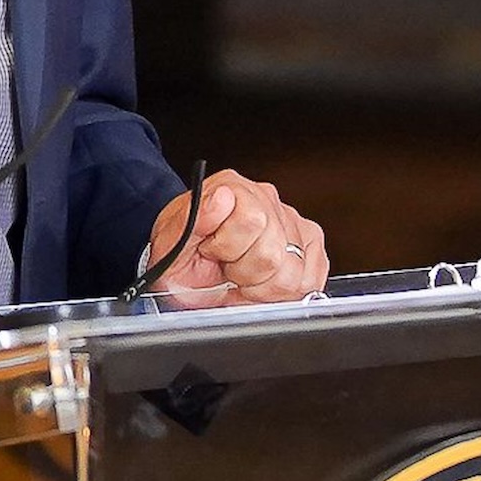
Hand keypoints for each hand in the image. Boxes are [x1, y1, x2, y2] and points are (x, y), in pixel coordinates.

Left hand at [142, 172, 325, 307]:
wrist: (184, 262)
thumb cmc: (179, 253)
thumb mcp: (170, 241)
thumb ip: (192, 219)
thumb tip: (221, 199)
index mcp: (232, 188)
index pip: (252, 221)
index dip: (228, 250)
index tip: (211, 254)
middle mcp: (266, 199)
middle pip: (273, 254)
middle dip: (244, 274)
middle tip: (226, 270)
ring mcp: (290, 220)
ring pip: (294, 273)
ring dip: (263, 287)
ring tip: (243, 278)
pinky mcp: (309, 243)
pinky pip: (311, 279)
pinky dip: (285, 292)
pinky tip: (262, 284)